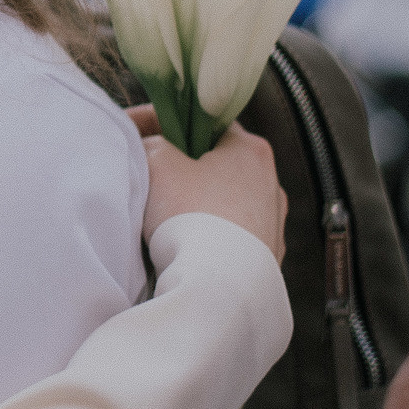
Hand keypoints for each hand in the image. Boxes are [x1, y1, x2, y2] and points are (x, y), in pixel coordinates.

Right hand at [133, 110, 287, 262]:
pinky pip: (230, 236)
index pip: (203, 120)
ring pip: (223, 201)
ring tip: (163, 216)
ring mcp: (273, 224)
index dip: (163, 122)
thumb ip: (152, 143)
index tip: (135, 132)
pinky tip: (185, 245)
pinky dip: (208, 234)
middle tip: (148, 175)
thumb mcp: (158, 163)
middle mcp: (271, 183)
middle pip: (215, 162)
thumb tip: (152, 146)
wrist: (221, 287)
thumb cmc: (192, 218)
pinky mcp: (267, 258)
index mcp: (251, 149)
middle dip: (181, 167)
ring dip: (195, 203)